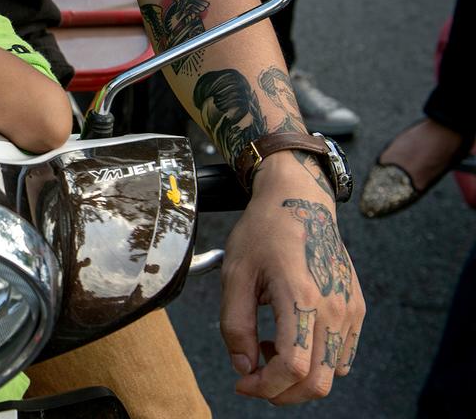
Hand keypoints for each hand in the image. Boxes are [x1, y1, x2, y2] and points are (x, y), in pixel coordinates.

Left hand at [219, 154, 364, 403]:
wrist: (299, 201)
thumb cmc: (263, 231)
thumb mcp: (236, 275)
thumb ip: (236, 325)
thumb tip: (243, 367)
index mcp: (302, 297)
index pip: (294, 367)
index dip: (265, 386)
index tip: (242, 382)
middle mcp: (335, 308)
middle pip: (318, 382)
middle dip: (282, 391)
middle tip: (253, 376)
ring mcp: (350, 309)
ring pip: (332, 373)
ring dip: (298, 377)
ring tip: (268, 348)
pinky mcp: (357, 308)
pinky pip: (343, 355)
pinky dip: (317, 362)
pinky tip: (291, 339)